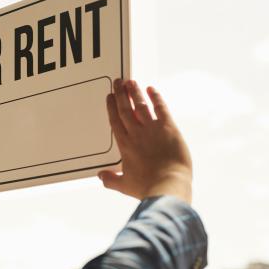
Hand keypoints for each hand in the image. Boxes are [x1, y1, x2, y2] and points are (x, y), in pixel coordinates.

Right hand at [98, 79, 192, 203]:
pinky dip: (156, 97)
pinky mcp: (168, 128)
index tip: (109, 97)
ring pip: (139, 106)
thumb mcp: (125, 185)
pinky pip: (160, 108)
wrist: (167, 186)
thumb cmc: (146, 187)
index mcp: (125, 145)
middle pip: (125, 109)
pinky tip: (151, 89)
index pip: (115, 121)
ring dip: (134, 92)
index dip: (111, 107)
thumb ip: (111, 180)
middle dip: (120, 94)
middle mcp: (135, 134)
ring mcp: (151, 129)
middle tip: (117, 82)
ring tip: (130, 81)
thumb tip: (100, 177)